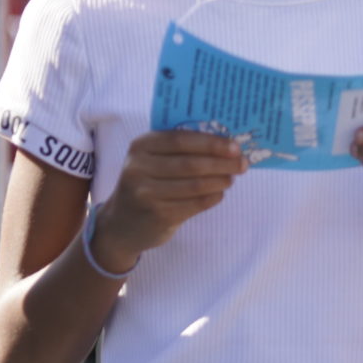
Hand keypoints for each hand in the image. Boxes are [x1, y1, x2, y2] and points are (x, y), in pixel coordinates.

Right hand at [94, 130, 247, 267]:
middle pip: (191, 163)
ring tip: (231, 178)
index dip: (210, 142)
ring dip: (220, 181)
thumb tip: (223, 145)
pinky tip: (219, 194)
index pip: (180, 139)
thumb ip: (177, 150)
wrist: (121, 223)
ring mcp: (147, 193)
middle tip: (242, 164)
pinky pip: (194, 204)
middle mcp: (139, 168)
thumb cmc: (145, 184)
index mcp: (140, 146)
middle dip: (222, 163)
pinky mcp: (158, 214)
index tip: (234, 146)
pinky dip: (212, 198)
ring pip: (195, 185)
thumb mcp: (150, 161)